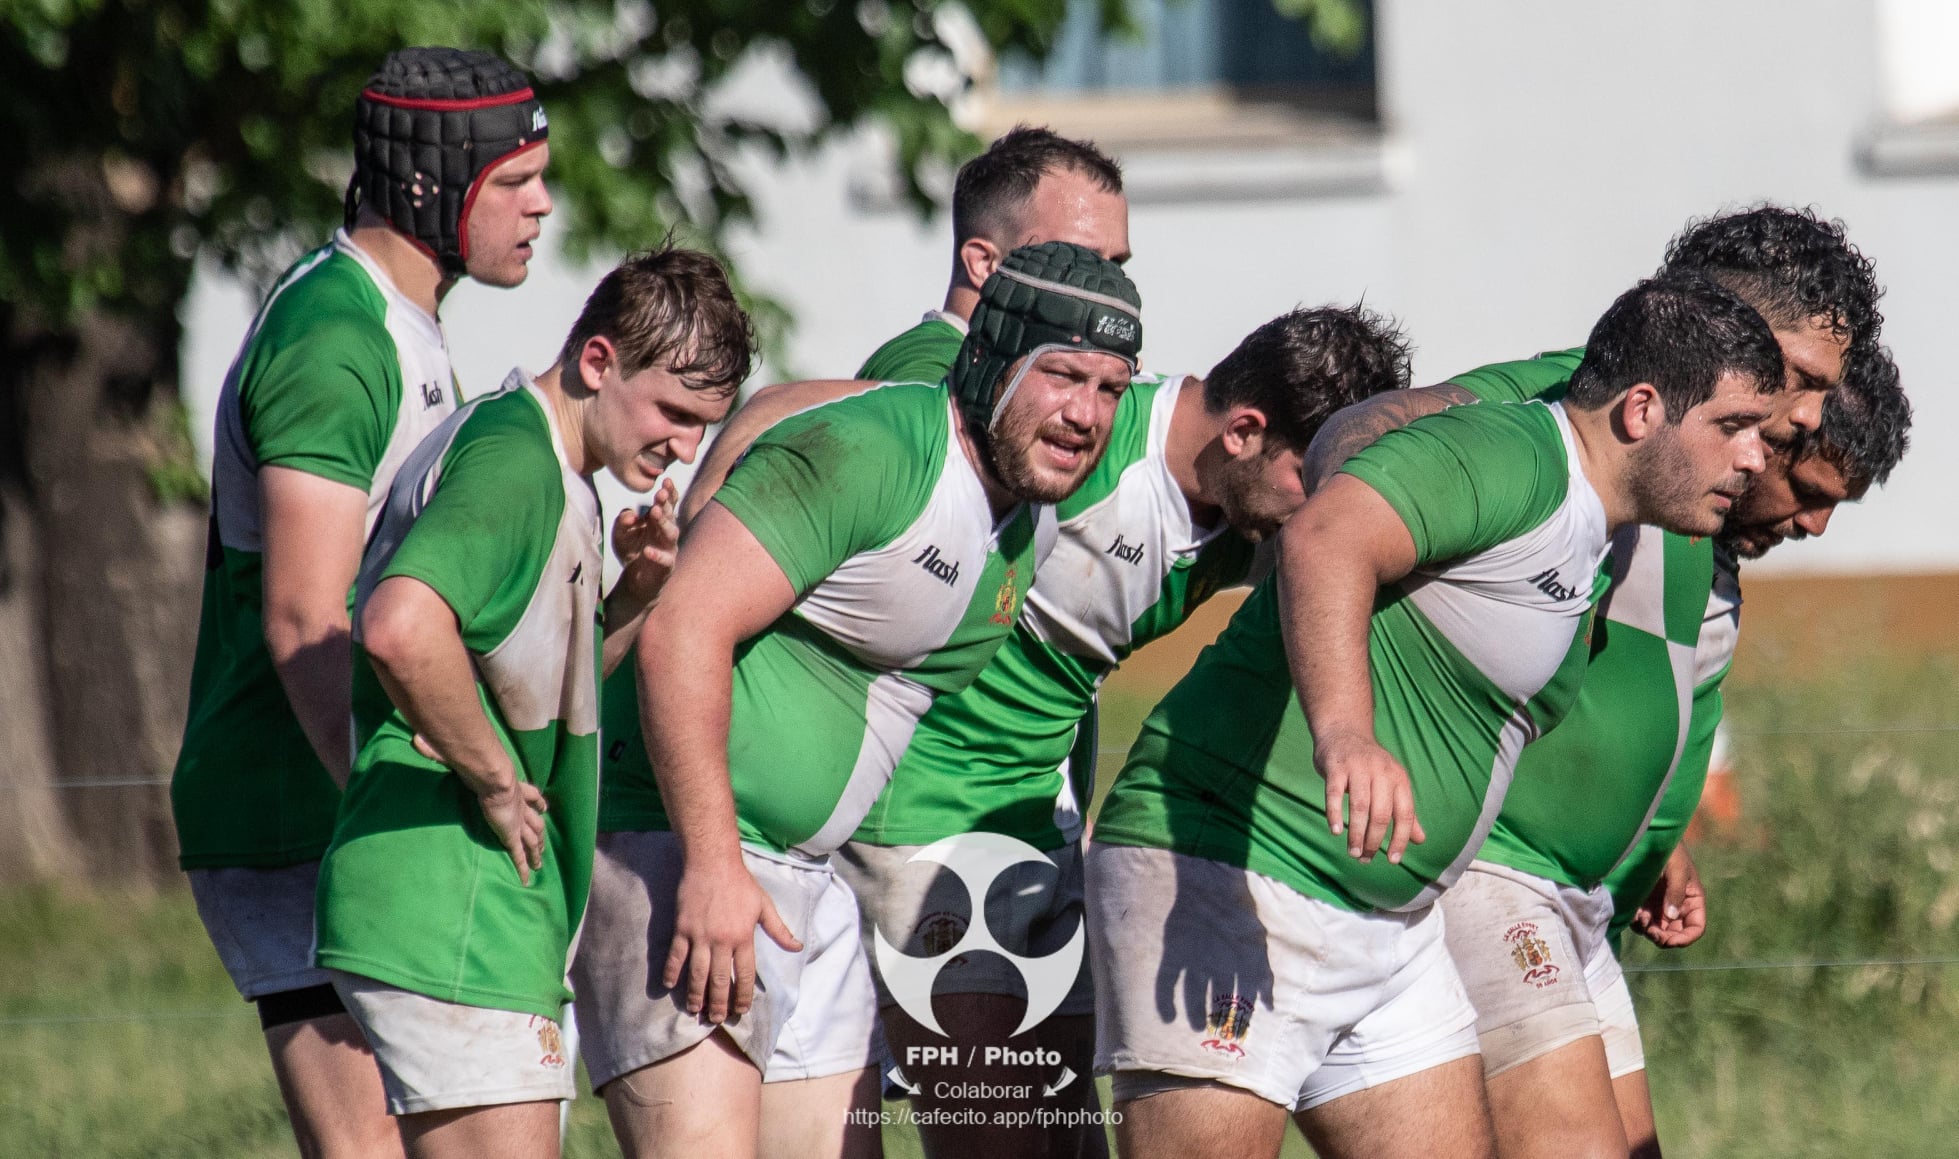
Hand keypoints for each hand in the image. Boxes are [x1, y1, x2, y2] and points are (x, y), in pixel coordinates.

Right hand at [415, 734, 546, 884]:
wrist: (494, 778)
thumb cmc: (480, 768)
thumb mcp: (463, 759)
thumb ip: (441, 752)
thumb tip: (416, 739)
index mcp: (515, 789)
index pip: (530, 795)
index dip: (537, 801)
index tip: (543, 806)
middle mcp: (520, 807)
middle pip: (535, 821)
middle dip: (539, 832)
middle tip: (544, 841)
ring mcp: (518, 822)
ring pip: (532, 839)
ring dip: (536, 851)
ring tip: (539, 863)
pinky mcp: (512, 836)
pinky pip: (519, 855)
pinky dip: (524, 868)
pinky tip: (527, 880)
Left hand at [612, 479, 681, 606]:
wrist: (636, 580)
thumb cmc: (631, 551)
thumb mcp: (620, 533)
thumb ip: (622, 521)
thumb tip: (630, 514)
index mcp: (658, 521)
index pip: (667, 503)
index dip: (669, 492)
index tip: (666, 480)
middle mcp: (667, 532)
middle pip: (670, 515)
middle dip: (666, 503)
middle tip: (660, 493)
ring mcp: (669, 548)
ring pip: (671, 533)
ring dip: (663, 522)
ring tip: (654, 512)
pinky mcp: (667, 566)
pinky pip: (665, 559)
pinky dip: (656, 554)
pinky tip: (647, 551)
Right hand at [663, 851, 802, 1022]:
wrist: (713, 862)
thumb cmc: (741, 884)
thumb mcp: (764, 906)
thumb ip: (779, 930)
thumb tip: (797, 947)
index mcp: (744, 937)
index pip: (744, 974)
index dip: (742, 995)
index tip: (741, 1010)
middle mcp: (722, 941)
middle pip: (719, 980)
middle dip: (719, 1003)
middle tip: (716, 1019)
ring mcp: (700, 936)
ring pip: (697, 973)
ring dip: (696, 995)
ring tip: (696, 1010)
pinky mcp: (683, 929)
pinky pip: (676, 956)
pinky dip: (672, 972)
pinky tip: (670, 986)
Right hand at [1315, 729, 1424, 863]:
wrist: (1343, 731)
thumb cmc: (1368, 766)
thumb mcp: (1391, 784)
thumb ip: (1404, 812)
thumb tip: (1420, 840)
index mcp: (1398, 778)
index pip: (1404, 813)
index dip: (1400, 838)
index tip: (1393, 860)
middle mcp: (1381, 772)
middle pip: (1381, 813)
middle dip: (1374, 840)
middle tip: (1365, 858)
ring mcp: (1358, 768)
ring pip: (1360, 806)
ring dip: (1356, 833)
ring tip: (1353, 852)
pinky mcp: (1336, 767)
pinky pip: (1335, 794)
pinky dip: (1335, 813)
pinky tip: (1335, 831)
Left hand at [1631, 844, 1706, 947]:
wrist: (1647, 837)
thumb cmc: (1668, 850)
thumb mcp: (1677, 868)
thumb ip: (1676, 891)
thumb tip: (1671, 916)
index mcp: (1692, 899)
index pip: (1695, 927)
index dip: (1686, 938)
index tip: (1671, 941)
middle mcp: (1676, 906)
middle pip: (1675, 933)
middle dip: (1665, 938)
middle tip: (1653, 933)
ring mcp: (1659, 905)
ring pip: (1658, 930)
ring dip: (1650, 932)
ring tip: (1642, 920)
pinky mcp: (1643, 903)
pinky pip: (1641, 921)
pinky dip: (1638, 924)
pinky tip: (1634, 915)